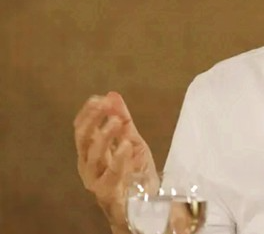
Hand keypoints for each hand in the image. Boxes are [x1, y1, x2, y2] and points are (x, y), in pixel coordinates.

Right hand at [74, 92, 157, 232]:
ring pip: (93, 155)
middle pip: (82, 139)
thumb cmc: (136, 174)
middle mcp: (89, 165)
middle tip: (103, 105)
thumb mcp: (133, 142)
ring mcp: (96, 179)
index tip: (99, 98)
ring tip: (117, 121)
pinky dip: (119, 158)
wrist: (145, 205)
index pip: (81, 129)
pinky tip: (126, 145)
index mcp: (92, 152)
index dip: (88, 113)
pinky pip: (111, 174)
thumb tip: (113, 95)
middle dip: (92, 120)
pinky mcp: (107, 192)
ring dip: (104, 135)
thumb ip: (124, 121)